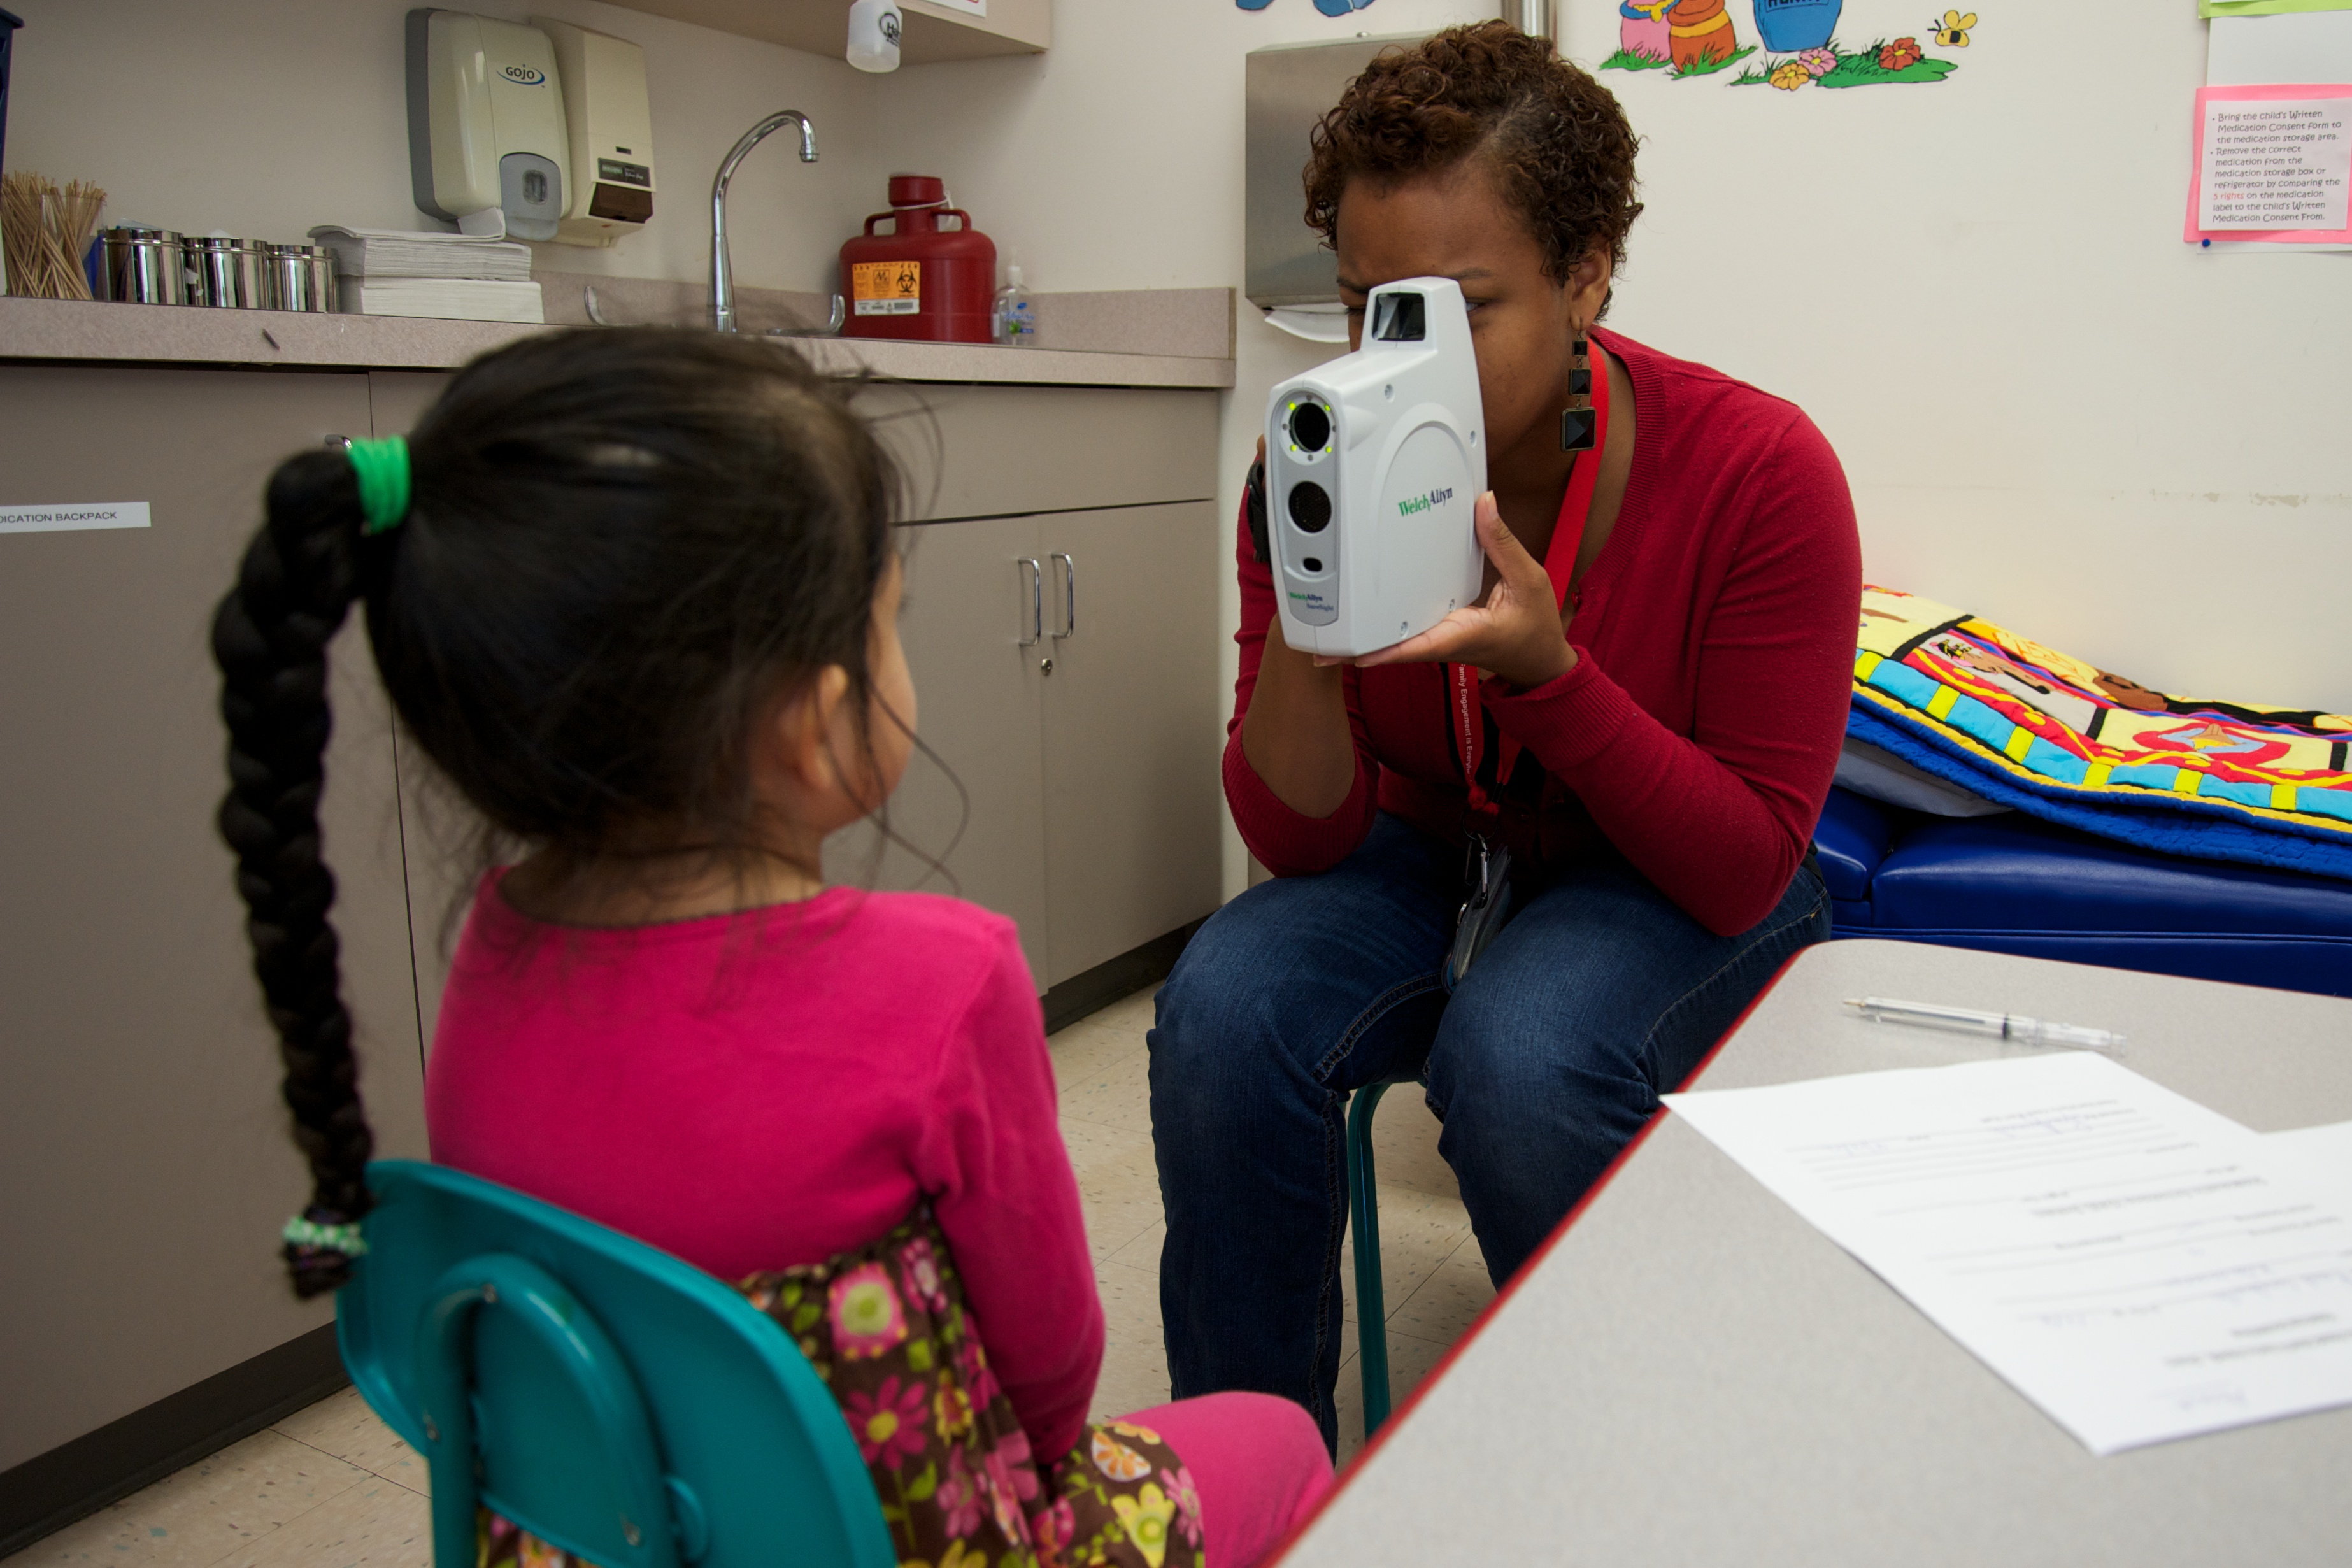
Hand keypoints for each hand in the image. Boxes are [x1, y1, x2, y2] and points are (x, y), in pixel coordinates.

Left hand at [1347, 492, 1575, 687]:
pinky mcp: (1437, 636)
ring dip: (1364, 641)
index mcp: (1464, 633)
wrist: (1539, 661)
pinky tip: (1360, 621)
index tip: (1354, 653)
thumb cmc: (1535, 628)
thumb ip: (1502, 543)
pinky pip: (1404, 636)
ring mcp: (1437, 642)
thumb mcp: (1529, 580)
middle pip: (1392, 647)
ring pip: (1394, 645)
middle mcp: (1444, 641)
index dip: (1384, 649)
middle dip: (1358, 646)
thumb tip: (1483, 506)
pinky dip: (1381, 631)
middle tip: (1320, 646)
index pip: (1418, 644)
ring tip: (1328, 634)